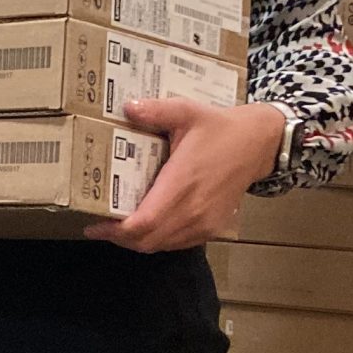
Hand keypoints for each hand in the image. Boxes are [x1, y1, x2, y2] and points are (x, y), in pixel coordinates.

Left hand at [88, 99, 287, 253]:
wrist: (258, 144)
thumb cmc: (220, 128)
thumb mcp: (187, 111)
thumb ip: (156, 111)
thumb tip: (128, 108)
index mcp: (182, 183)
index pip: (143, 223)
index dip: (115, 231)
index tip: (94, 224)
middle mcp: (192, 210)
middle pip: (146, 241)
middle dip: (119, 237)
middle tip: (99, 224)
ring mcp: (203, 223)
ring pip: (160, 245)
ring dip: (136, 241)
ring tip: (117, 225)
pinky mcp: (211, 228)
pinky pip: (176, 243)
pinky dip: (156, 240)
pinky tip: (146, 225)